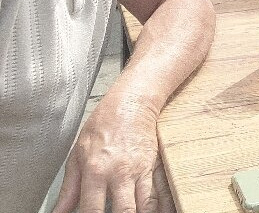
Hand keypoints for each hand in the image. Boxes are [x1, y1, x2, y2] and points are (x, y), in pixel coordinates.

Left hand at [52, 91, 164, 212]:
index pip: (91, 210)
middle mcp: (118, 173)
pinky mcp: (151, 166)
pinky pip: (155, 195)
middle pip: (122, 212)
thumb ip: (68, 189)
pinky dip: (151, 207)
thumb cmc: (103, 124)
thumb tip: (57, 212)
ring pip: (143, 206)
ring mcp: (137, 170)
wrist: (132, 103)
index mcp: (94, 171)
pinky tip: (147, 211)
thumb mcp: (77, 154)